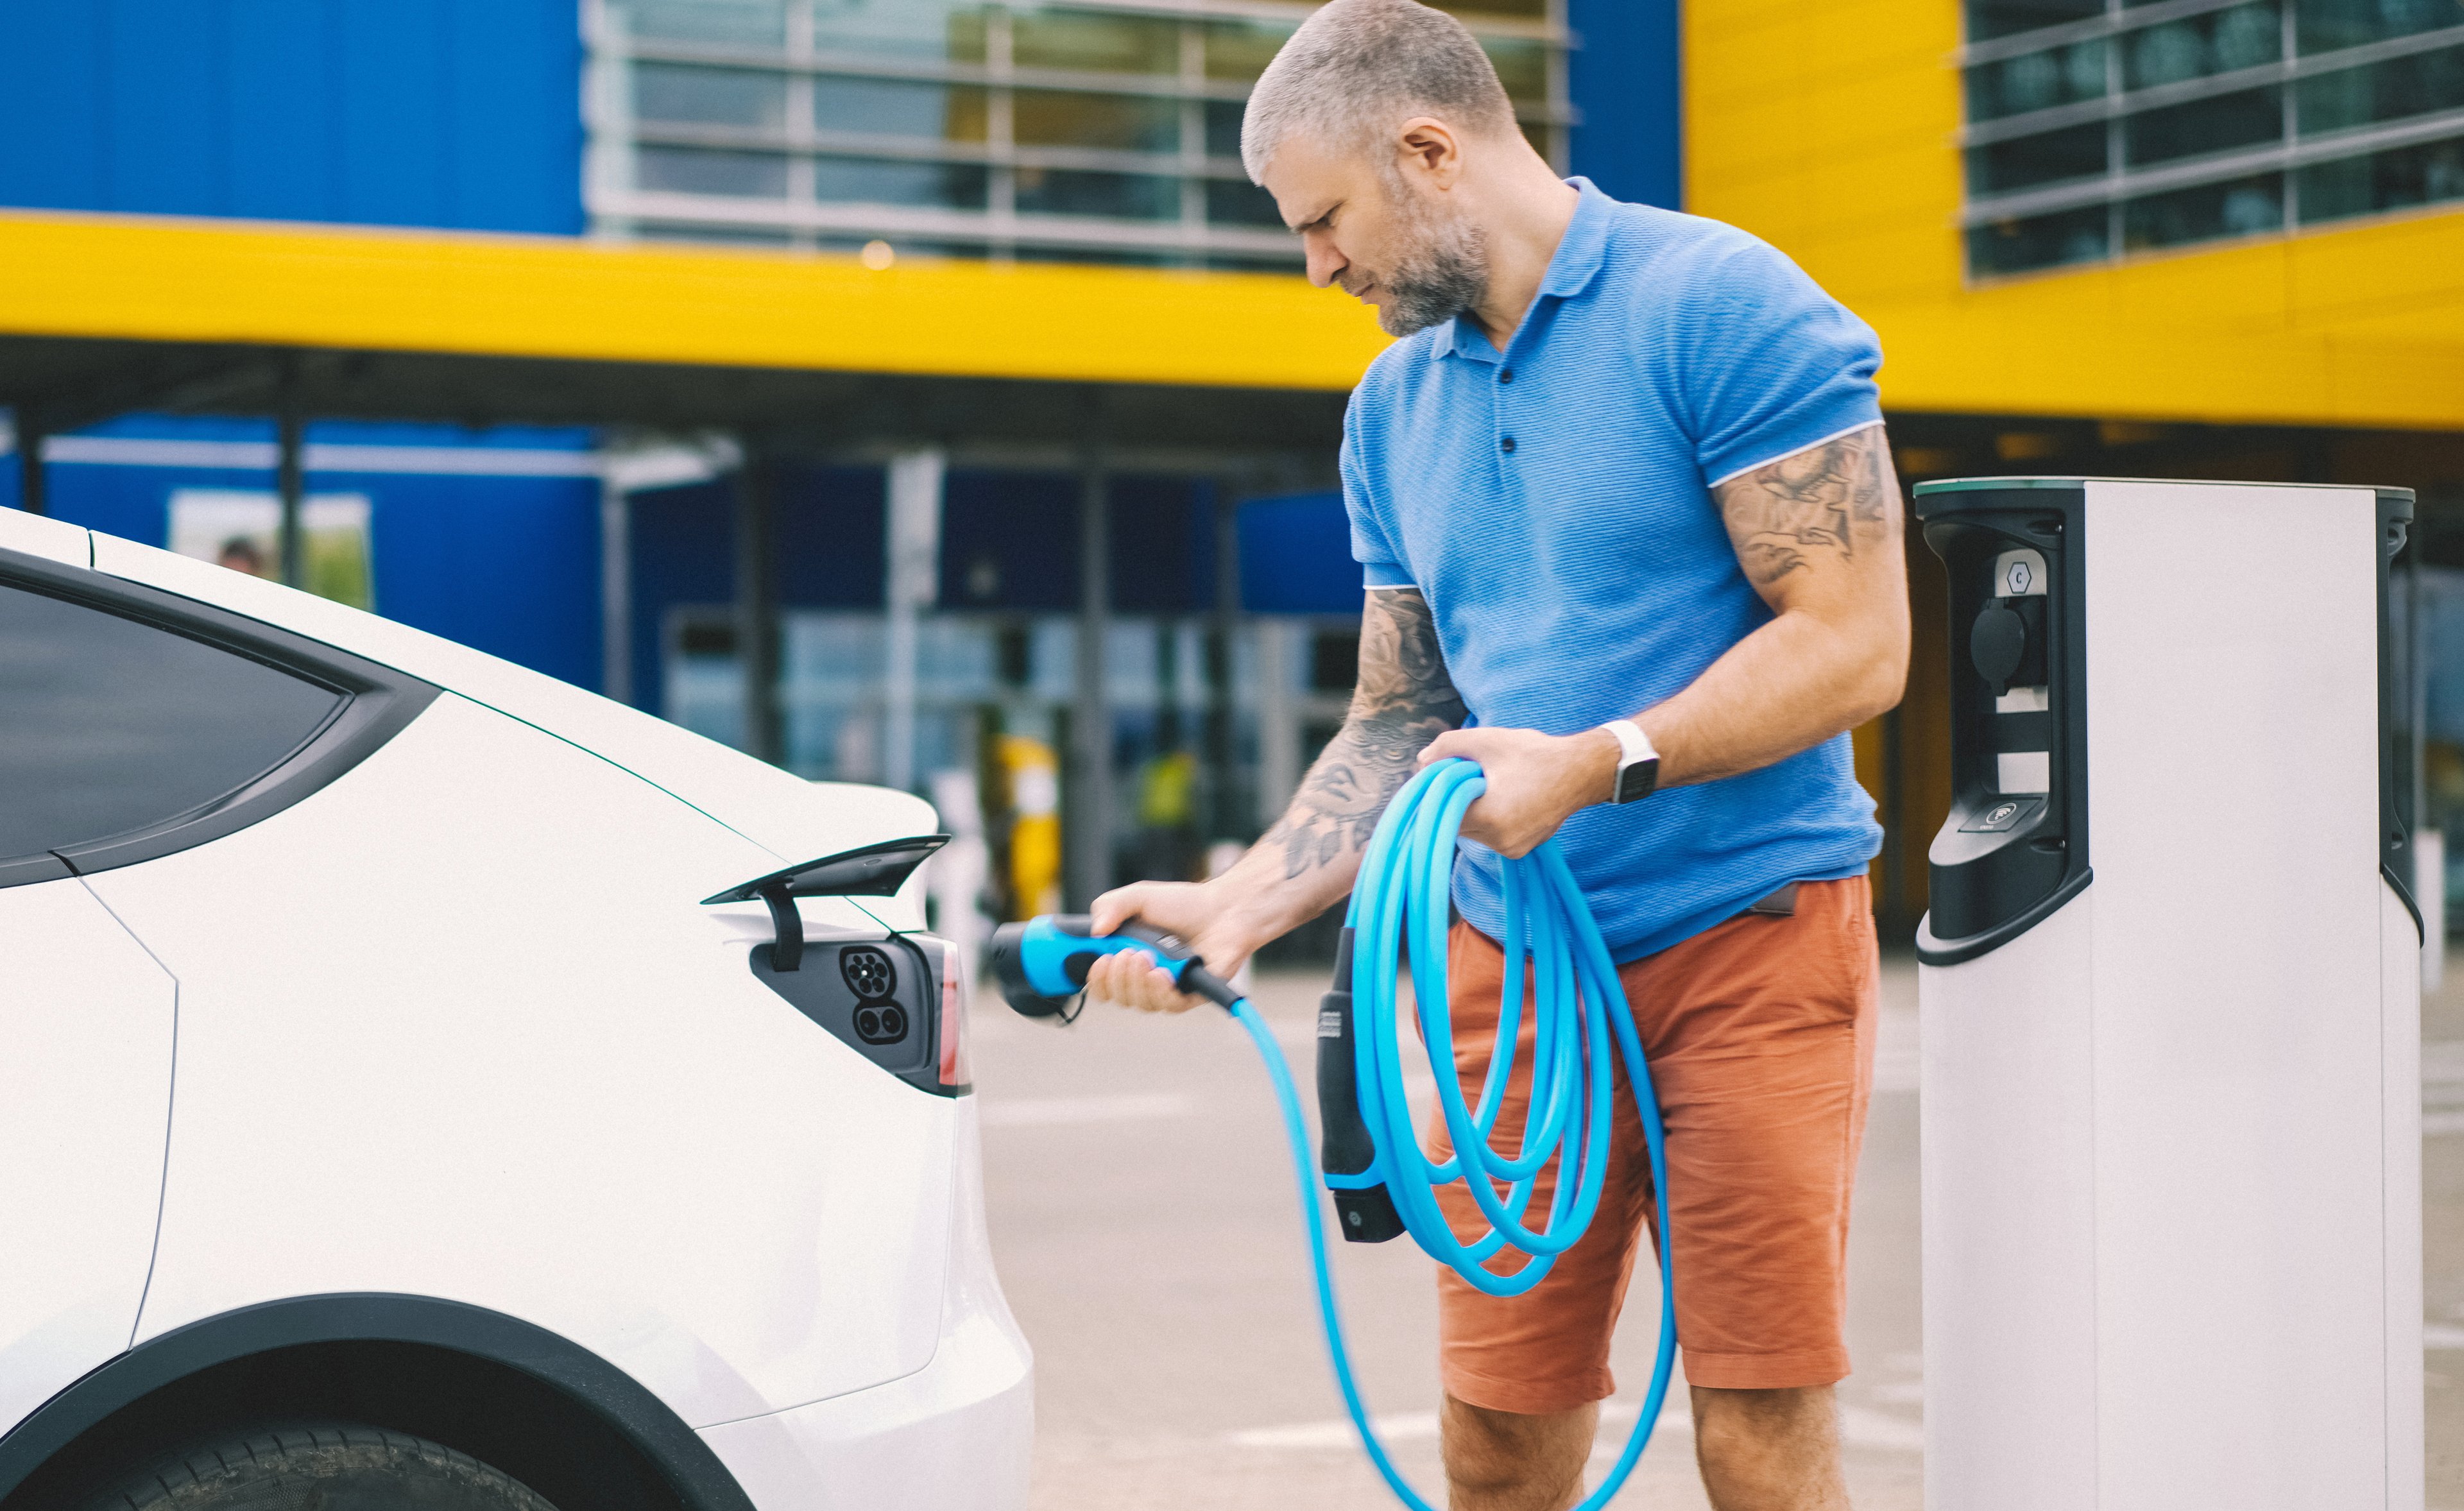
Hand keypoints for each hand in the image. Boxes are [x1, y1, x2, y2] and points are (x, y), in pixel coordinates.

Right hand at [1082, 880, 1261, 1013]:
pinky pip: (1167, 1005)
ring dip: (1137, 981)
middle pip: (1117, 996)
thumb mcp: (1139, 897)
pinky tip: (1161, 973)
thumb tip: (1095, 932)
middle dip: (1116, 977)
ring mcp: (1167, 988)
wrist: (1225, 909)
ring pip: (1139, 1002)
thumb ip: (1110, 906)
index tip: (1098, 961)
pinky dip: (1159, 991)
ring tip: (1146, 956)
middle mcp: (1145, 977)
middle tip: (1126, 954)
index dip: (1095, 978)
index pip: (1102, 982)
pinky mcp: (1189, 996)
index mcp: (1128, 957)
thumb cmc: (1185, 904)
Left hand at [1417, 725, 1618, 858]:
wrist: (1581, 771)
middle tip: (1472, 775)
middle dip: (1457, 800)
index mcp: (1491, 817)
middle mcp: (1500, 841)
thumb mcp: (1488, 740)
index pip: (1444, 812)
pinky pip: (1490, 836)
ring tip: (1492, 785)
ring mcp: (1512, 849)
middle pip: (1457, 823)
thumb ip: (1448, 746)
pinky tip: (1505, 798)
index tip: (1445, 775)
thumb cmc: (1535, 754)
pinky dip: (1489, 819)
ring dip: (1473, 810)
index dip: (1438, 792)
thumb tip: (1421, 761)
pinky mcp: (1521, 850)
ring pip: (1473, 832)